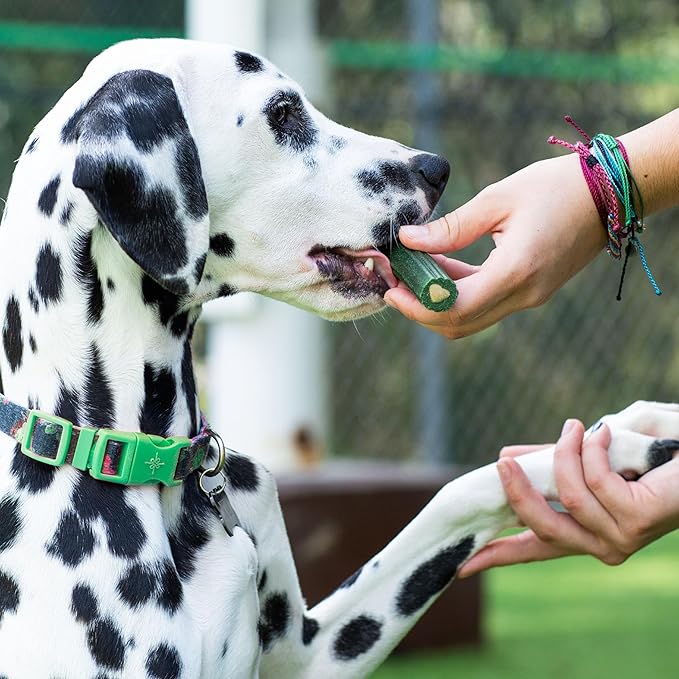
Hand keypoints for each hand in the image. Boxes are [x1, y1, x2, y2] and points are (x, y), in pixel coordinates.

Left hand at [384, 154, 605, 337]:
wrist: (610, 192)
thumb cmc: (557, 187)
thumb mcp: (498, 199)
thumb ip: (451, 227)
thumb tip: (408, 240)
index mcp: (516, 271)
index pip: (454, 309)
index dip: (417, 306)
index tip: (391, 288)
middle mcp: (524, 294)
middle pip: (459, 324)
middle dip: (420, 309)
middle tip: (394, 283)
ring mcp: (530, 297)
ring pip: (471, 318)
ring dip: (438, 302)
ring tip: (412, 271)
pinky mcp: (532, 292)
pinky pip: (486, 304)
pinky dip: (459, 294)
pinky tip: (441, 267)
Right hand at [458, 419, 678, 576]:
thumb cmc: (649, 455)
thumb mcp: (586, 457)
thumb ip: (550, 461)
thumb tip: (505, 455)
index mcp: (585, 534)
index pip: (534, 548)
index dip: (497, 556)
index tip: (463, 566)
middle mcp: (600, 545)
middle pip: (540, 526)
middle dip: (516, 490)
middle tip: (504, 460)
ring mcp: (619, 537)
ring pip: (567, 496)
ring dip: (564, 453)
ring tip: (574, 427)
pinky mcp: (635, 519)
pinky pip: (594, 479)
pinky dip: (591, 449)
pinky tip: (604, 434)